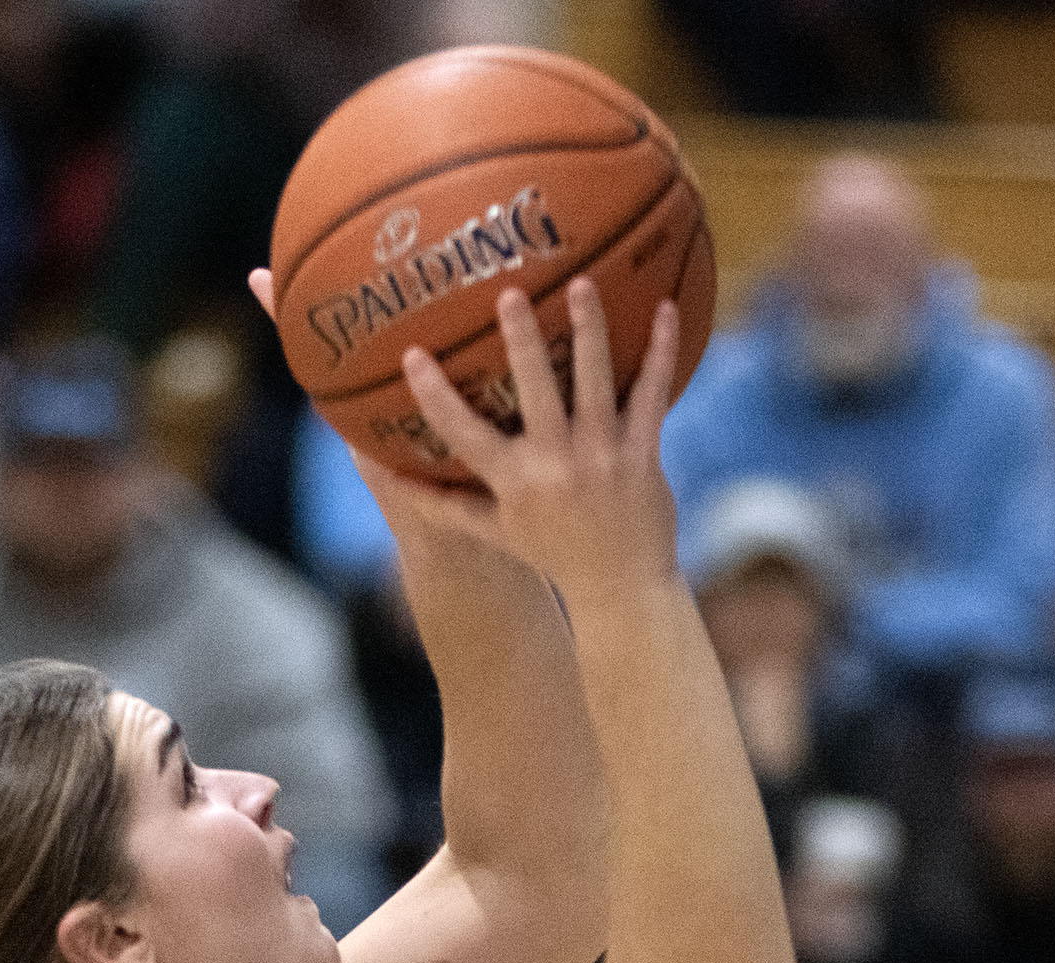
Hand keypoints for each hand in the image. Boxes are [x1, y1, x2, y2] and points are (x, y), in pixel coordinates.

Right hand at [390, 279, 681, 613]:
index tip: (412, 356)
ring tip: (582, 282)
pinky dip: (659, 351)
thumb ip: (446, 504)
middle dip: (522, 342)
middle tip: (510, 293)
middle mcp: (554, 466)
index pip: (464, 436)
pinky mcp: (641, 454)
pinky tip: (662, 306)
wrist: (620, 588)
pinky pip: (651, 394)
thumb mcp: (495, 531)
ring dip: (590, 330)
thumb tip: (392, 479)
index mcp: (513, 483)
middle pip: (536, 393)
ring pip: (595, 382)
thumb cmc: (553, 553)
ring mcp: (601, 457)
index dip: (436, 397)